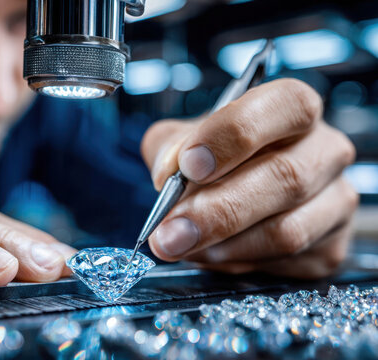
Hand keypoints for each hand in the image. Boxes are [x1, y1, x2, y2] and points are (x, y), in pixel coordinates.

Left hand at [141, 79, 357, 277]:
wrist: (235, 196)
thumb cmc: (213, 160)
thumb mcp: (181, 140)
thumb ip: (169, 149)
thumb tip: (169, 175)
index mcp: (294, 108)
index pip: (285, 106)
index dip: (235, 134)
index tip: (189, 166)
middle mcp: (326, 150)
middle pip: (286, 177)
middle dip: (217, 211)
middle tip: (169, 233)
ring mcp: (336, 201)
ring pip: (287, 230)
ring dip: (223, 246)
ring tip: (180, 246)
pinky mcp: (332, 247)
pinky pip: (286, 262)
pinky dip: (238, 263)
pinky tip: (211, 255)